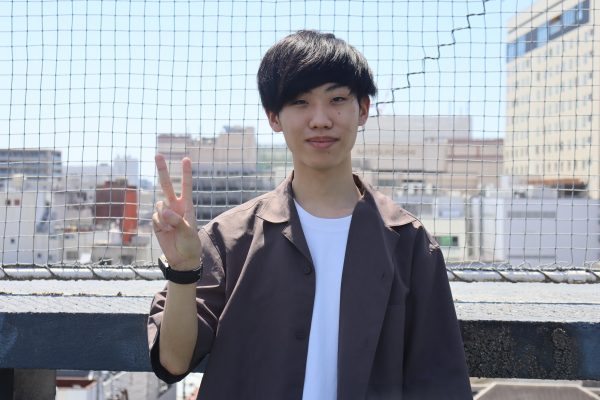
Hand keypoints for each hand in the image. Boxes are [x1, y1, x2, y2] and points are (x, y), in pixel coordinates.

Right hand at [152, 154, 200, 269]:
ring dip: (164, 217)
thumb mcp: (188, 233)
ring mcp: (165, 213)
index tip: (185, 159)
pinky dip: (159, 224)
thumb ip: (177, 221)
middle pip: (167, 185)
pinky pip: (155, 217)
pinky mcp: (157, 221)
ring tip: (172, 229)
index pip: (186, 186)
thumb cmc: (190, 244)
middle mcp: (175, 206)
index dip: (185, 173)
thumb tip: (164, 211)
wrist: (181, 257)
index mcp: (187, 205)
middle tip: (157, 154)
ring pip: (159, 205)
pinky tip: (165, 232)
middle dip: (162, 170)